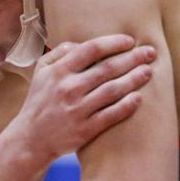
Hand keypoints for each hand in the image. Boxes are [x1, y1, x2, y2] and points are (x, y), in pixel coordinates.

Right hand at [13, 34, 154, 160]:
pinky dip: (127, 105)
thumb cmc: (39, 102)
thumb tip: (82, 43)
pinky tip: (139, 97)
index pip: (91, 49)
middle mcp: (68, 89)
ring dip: (134, 79)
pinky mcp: (84, 130)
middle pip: (108, 68)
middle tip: (150, 52)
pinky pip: (111, 115)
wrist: (30, 139)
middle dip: (133, 58)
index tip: (130, 41)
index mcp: (58, 72)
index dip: (114, 42)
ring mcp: (77, 110)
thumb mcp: (40, 72)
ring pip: (113, 90)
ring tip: (148, 71)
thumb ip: (59, 53)